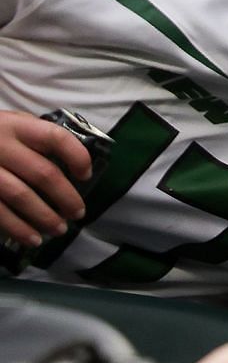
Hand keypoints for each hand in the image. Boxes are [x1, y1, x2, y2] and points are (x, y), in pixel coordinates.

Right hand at [0, 110, 91, 247]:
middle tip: (78, 213)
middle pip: (43, 173)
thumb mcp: (9, 124)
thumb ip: (34, 134)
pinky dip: (18, 229)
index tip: (85, 175)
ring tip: (59, 229)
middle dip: (67, 198)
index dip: (77, 157)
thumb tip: (73, 158)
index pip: (55, 137)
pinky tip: (32, 239)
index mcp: (16, 126)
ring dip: (45, 217)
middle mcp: (1, 145)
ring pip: (21, 196)